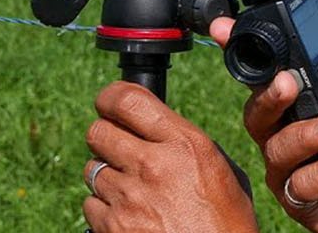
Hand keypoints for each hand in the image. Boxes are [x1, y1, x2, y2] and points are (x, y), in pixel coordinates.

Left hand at [83, 81, 258, 232]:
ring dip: (107, 176)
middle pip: (98, 131)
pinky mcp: (111, 228)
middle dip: (106, 137)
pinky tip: (128, 216)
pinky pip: (91, 205)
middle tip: (118, 148)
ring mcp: (128, 198)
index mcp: (185, 145)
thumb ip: (185, 144)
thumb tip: (154, 130)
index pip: (127, 100)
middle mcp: (152, 165)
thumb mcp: (222, 172)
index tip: (110, 102)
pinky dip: (104, 209)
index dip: (111, 97)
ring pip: (92, 169)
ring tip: (132, 190)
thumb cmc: (226, 225)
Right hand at [211, 18, 317, 232]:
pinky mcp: (298, 202)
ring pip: (278, 147)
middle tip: (290, 84)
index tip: (224, 29)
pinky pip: (301, 183)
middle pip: (257, 112)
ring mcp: (288, 170)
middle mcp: (285, 135)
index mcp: (299, 106)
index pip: (265, 76)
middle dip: (270, 95)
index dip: (240, 51)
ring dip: (312, 133)